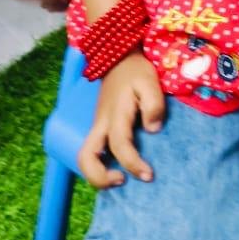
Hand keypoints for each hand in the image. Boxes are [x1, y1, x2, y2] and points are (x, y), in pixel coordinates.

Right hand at [78, 50, 165, 187]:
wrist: (119, 58)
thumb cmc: (136, 71)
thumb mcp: (150, 82)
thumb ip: (153, 104)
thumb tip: (153, 129)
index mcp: (115, 115)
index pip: (119, 145)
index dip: (132, 164)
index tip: (148, 175)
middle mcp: (101, 124)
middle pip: (86, 157)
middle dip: (100, 178)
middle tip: (122, 181)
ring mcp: (98, 126)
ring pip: (85, 157)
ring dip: (97, 174)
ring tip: (119, 178)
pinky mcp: (100, 127)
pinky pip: (93, 151)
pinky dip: (101, 165)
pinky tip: (119, 167)